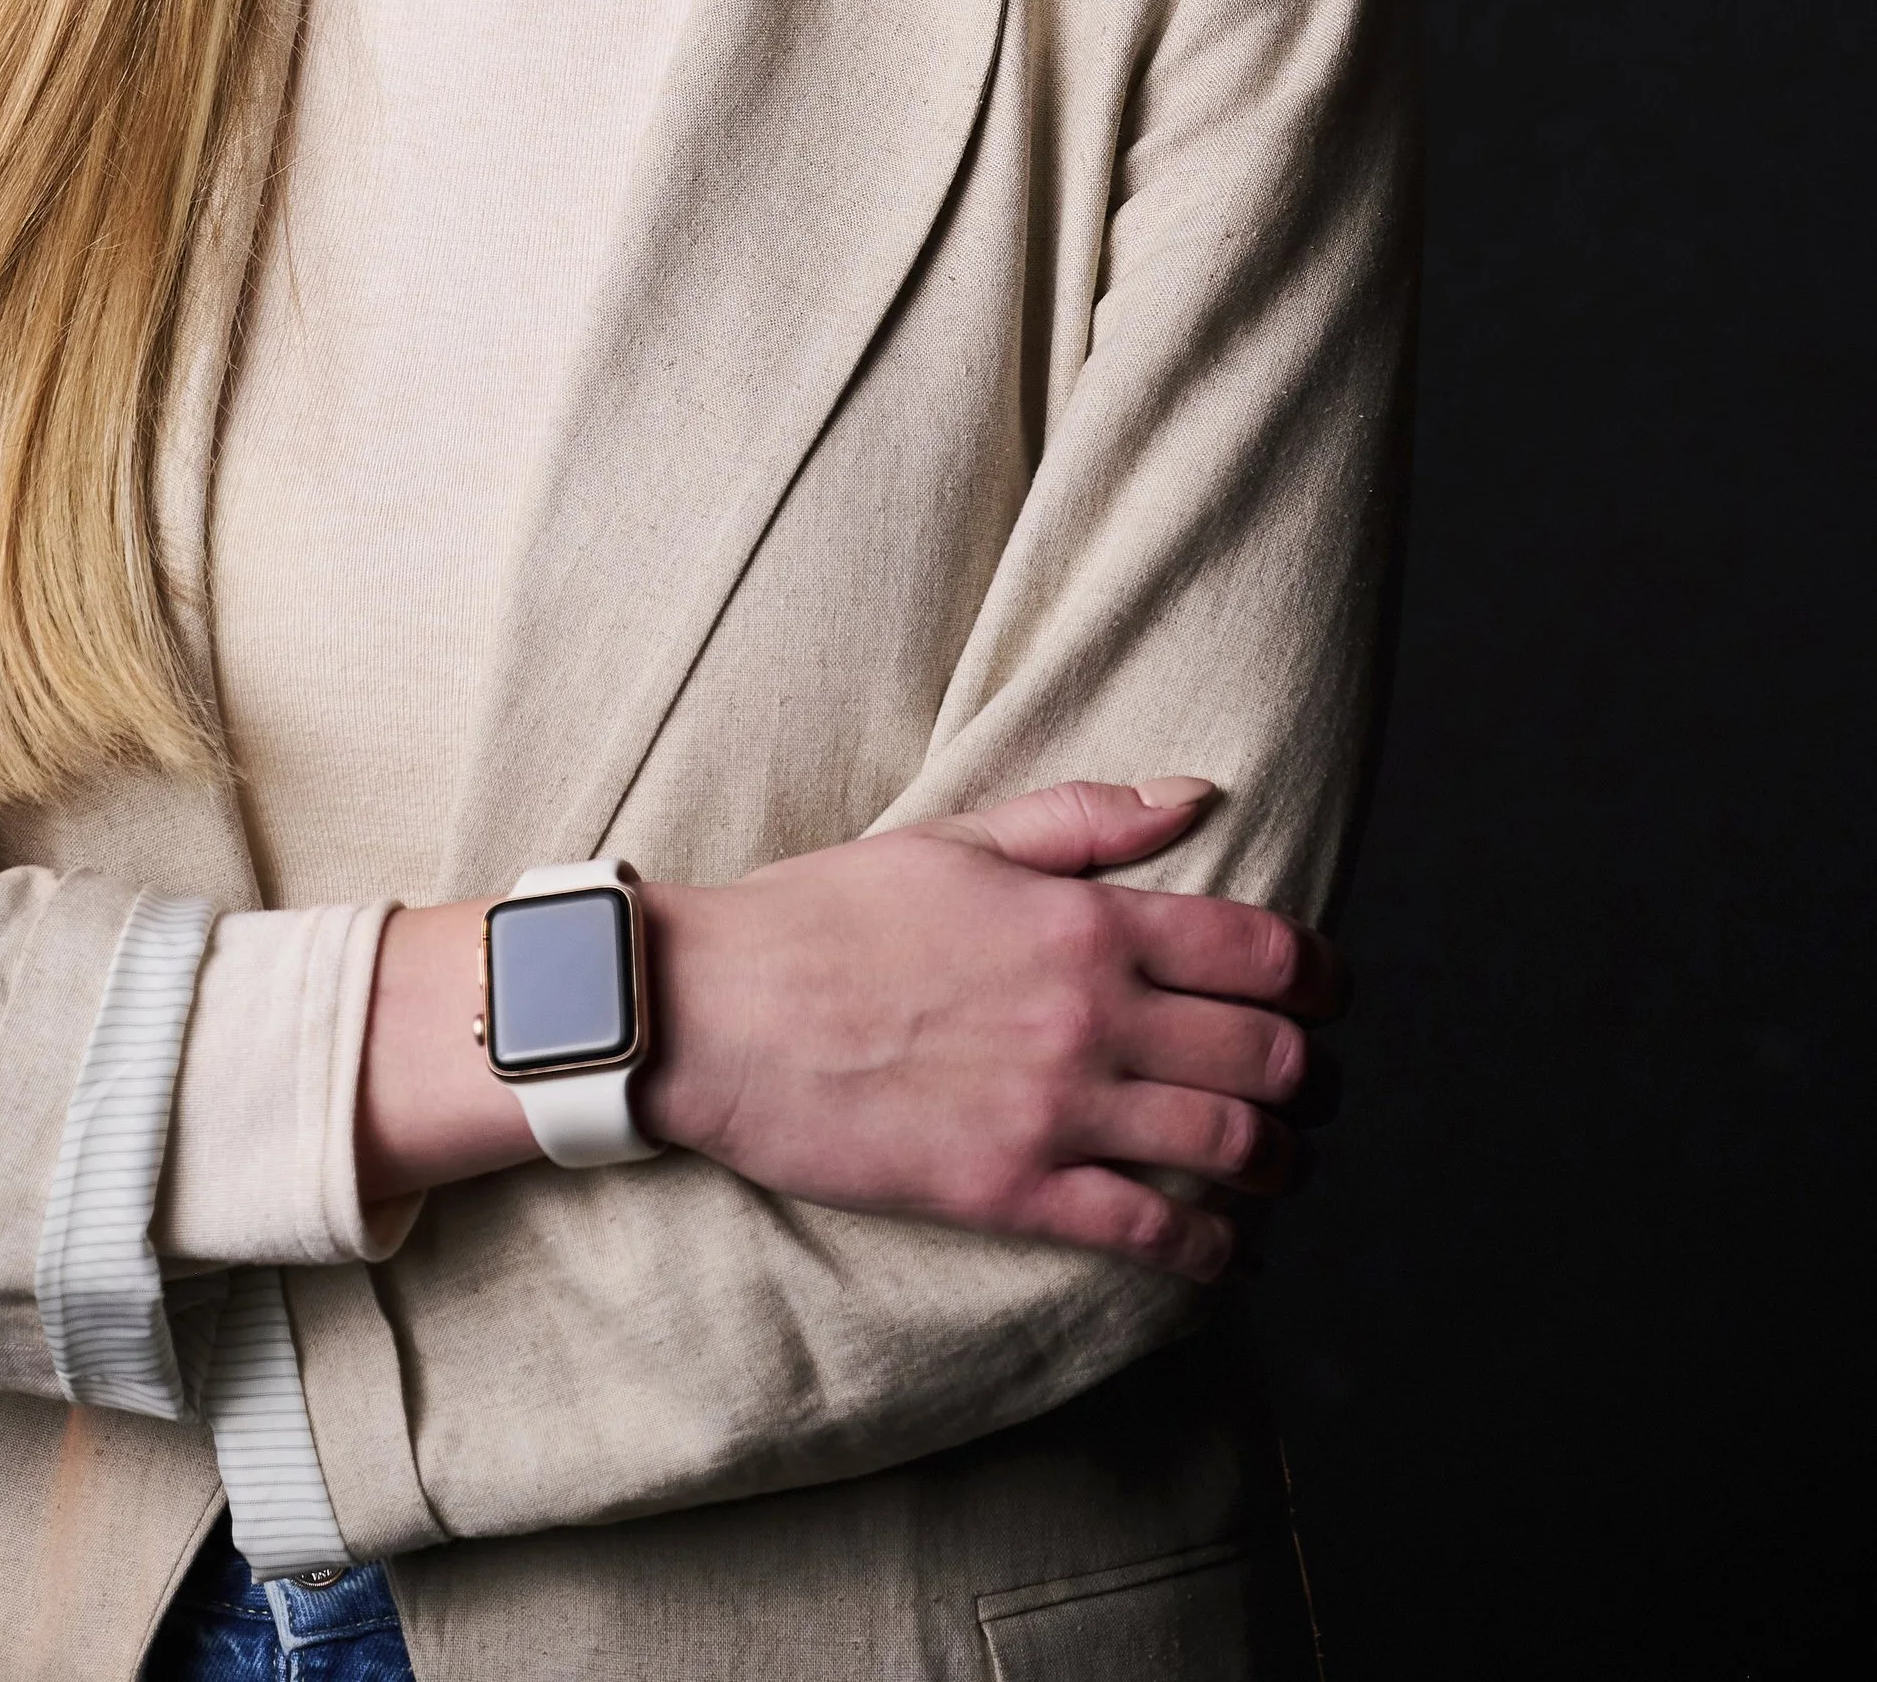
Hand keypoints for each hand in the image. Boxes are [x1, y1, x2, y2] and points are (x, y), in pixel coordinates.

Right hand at [636, 782, 1338, 1282]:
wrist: (715, 1010)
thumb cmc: (827, 913)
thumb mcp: (960, 837)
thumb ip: (1088, 819)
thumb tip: (1197, 796)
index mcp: (1083, 920)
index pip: (1261, 950)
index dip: (1324, 977)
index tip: (1332, 993)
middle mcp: (1089, 1016)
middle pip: (1270, 1057)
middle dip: (1317, 1077)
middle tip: (1319, 1087)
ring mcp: (1055, 1110)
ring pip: (1230, 1150)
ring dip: (1282, 1164)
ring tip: (1283, 1166)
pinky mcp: (1012, 1190)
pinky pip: (1151, 1233)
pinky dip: (1213, 1250)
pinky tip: (1227, 1252)